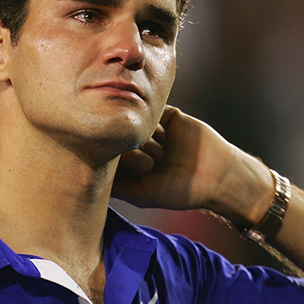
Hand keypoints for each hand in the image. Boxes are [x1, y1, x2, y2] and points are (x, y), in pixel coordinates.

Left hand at [111, 106, 272, 223]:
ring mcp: (151, 128)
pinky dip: (154, 124)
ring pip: (131, 123)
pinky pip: (150, 110)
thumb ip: (114, 185)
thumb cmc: (177, 190)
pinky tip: (166, 138)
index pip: (105, 153)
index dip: (114, 160)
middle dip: (128, 151)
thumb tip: (85, 176)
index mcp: (128, 164)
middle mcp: (136, 144)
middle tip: (149, 164)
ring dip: (143, 138)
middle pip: (115, 136)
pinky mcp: (166, 115)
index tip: (135, 173)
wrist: (217, 175)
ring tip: (161, 155)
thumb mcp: (141, 194)